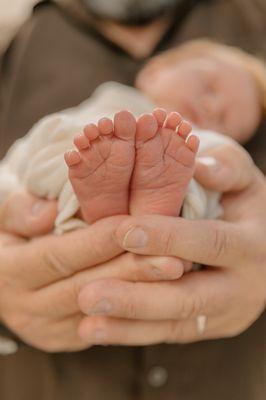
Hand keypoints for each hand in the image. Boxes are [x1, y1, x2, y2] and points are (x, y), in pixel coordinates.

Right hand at [0, 192, 183, 351]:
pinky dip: (138, 307)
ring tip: (180, 272)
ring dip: (143, 291)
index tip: (134, 226)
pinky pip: (108, 326)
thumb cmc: (12, 238)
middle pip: (87, 288)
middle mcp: (28, 308)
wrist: (5, 279)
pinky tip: (168, 290)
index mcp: (10, 273)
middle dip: (132, 272)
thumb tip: (48, 214)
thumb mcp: (4, 219)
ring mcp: (50, 329)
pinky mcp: (70, 337)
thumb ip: (19, 211)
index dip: (98, 242)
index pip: (59, 256)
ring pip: (103, 311)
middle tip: (175, 258)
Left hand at [77, 144, 265, 344]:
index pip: (209, 242)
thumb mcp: (243, 180)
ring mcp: (225, 313)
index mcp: (251, 245)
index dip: (168, 238)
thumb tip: (199, 166)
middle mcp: (242, 287)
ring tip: (86, 325)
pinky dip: (132, 333)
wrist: (262, 245)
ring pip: (174, 324)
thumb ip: (226, 168)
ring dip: (127, 326)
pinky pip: (168, 333)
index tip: (123, 233)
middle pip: (188, 298)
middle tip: (88, 295)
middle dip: (137, 299)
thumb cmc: (242, 204)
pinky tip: (97, 331)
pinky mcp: (207, 326)